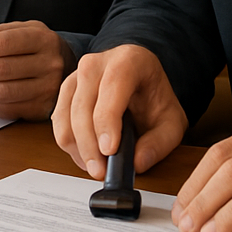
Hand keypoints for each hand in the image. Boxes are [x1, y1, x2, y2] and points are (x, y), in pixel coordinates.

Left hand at [0, 20, 74, 119]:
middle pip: (1, 70)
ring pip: (2, 92)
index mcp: (42, 39)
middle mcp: (49, 64)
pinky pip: (7, 108)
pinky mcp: (41, 109)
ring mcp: (48, 89)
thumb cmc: (36, 45)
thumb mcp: (23, 30)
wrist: (66, 65)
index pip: (3, 44)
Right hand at [52, 43, 186, 177]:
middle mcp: (96, 63)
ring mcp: (76, 75)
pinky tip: (88, 155)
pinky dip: (70, 144)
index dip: (107, 121)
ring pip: (65, 116)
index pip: (111, 88)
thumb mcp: (172, 121)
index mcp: (128, 60)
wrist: (141, 81)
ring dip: (78, 148)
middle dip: (89, 145)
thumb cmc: (154, 98)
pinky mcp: (66, 90)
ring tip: (97, 167)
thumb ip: (159, 143)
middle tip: (102, 171)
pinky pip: (58, 121)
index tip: (110, 151)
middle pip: (83, 105)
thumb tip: (137, 162)